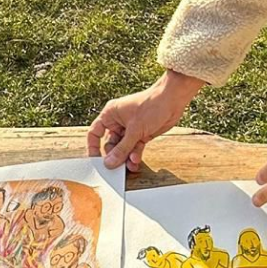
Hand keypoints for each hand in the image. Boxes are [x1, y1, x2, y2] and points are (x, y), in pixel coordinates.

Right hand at [88, 70, 204, 171]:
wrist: (173, 99)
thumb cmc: (152, 105)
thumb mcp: (134, 130)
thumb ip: (122, 148)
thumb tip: (109, 163)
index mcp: (110, 114)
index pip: (95, 133)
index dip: (93, 147)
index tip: (96, 160)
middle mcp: (118, 122)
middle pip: (110, 143)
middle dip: (113, 155)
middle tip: (115, 168)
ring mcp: (130, 129)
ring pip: (123, 148)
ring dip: (125, 158)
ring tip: (129, 166)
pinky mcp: (142, 134)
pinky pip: (134, 148)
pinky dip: (135, 155)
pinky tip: (136, 161)